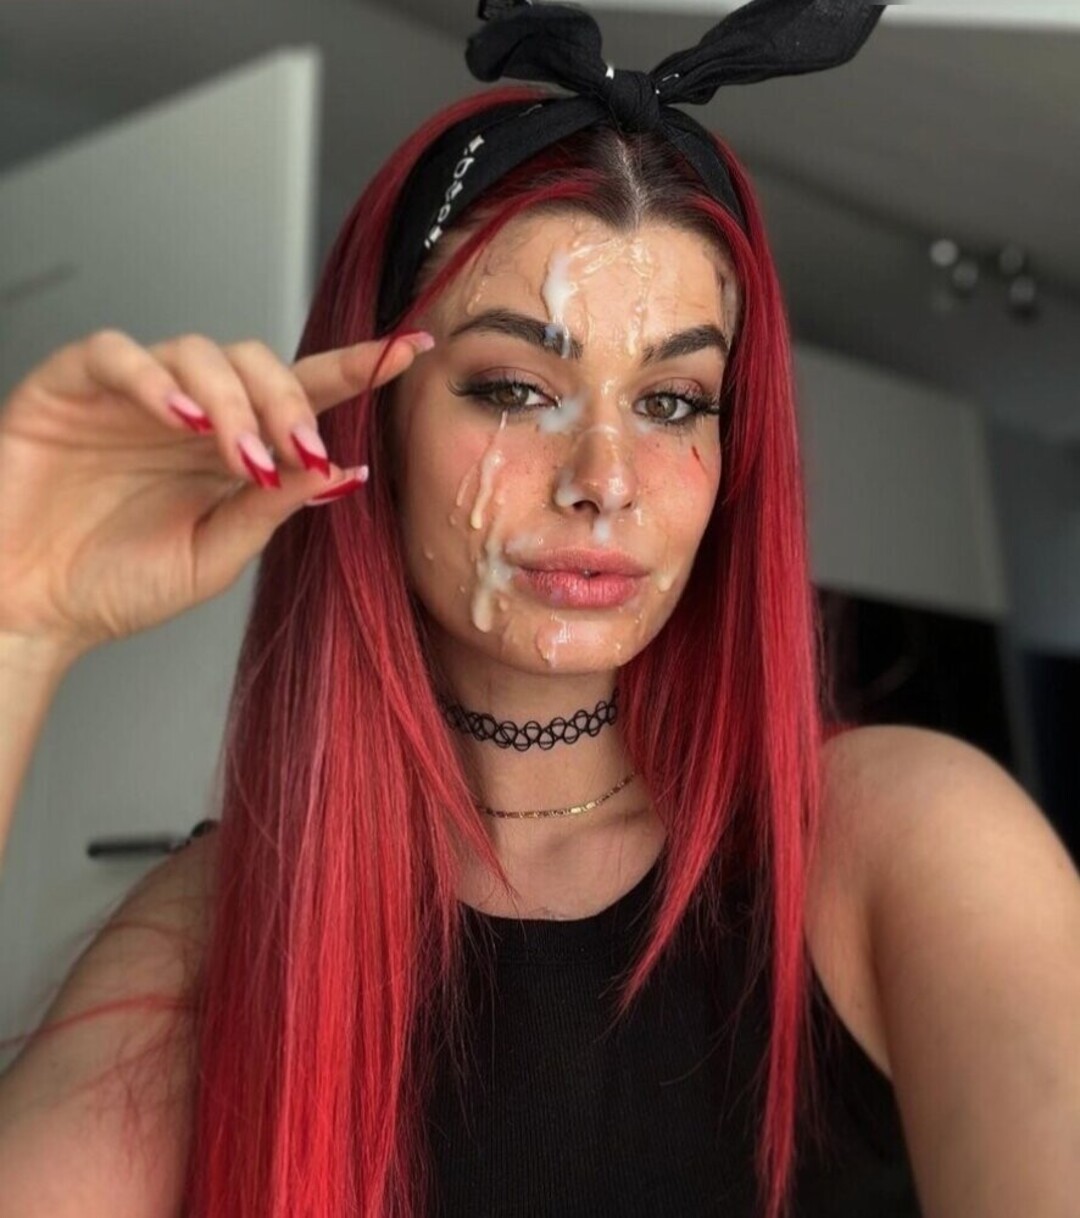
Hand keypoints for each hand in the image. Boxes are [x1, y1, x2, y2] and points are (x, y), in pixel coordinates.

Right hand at [0, 329, 428, 660]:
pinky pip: (117, 354)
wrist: (33, 610)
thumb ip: (276, 507)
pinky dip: (154, 378)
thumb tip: (347, 471)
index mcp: (230, 449)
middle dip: (288, 400)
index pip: (300, 394)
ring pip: (197, 351)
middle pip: (257, 362)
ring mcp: (133, 395)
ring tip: (241, 454)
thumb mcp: (216, 554)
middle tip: (297, 449)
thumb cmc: (120, 586)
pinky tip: (180, 417)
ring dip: (232, 398)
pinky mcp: (71, 386)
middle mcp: (189, 413)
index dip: (354, 369)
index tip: (408, 351)